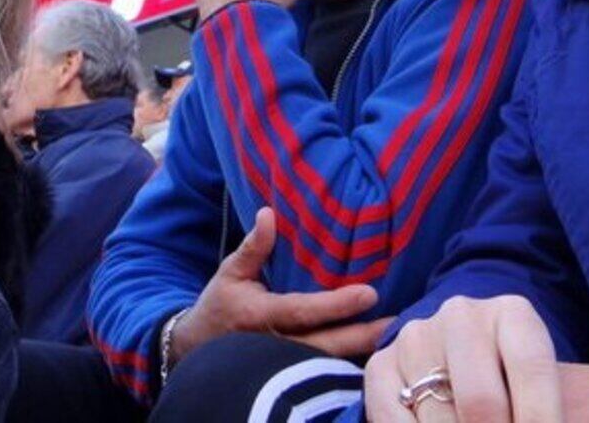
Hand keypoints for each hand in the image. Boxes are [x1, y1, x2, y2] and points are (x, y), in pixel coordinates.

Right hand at [170, 208, 390, 365]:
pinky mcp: (288, 373)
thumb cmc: (219, 305)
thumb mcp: (230, 273)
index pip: (302, 311)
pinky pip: (322, 368)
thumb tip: (268, 214)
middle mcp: (274, 345)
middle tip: (393, 323)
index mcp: (260, 315)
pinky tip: (375, 350)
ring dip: (359, 351)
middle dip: (359, 336)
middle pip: (323, 345)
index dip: (335, 305)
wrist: (195, 350)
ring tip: (393, 336)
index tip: (368, 294)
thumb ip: (253, 247)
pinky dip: (348, 360)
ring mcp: (281, 364)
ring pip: (325, 362)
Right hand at [364, 295, 560, 421]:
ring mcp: (417, 337)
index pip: (533, 371)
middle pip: (482, 405)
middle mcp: (462, 315)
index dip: (541, 421)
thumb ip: (542, 414)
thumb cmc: (518, 389)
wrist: (468, 364)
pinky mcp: (380, 365)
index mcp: (514, 313)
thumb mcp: (542, 393)